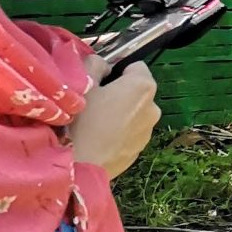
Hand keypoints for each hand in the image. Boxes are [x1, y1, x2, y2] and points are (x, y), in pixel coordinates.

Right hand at [67, 64, 159, 180]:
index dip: (118, 70)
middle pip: (137, 92)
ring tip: (95, 124)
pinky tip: (99, 139)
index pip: (136, 66)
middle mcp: (153, 108)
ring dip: (120, 114)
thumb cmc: (81, 121)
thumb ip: (96, 64)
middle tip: (95, 103)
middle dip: (120, 93)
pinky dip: (119, 133)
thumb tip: (104, 65)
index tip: (101, 81)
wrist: (78, 167)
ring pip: (134, 114)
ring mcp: (148, 132)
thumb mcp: (83, 83)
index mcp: (143, 87)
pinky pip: (130, 133)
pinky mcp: (139, 151)